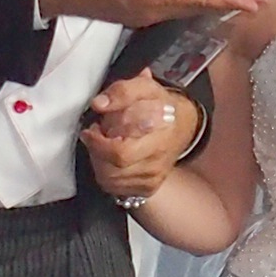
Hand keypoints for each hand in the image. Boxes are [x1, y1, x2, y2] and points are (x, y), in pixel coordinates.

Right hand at [37, 0, 262, 30]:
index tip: (254, 1)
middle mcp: (153, 11)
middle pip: (199, 8)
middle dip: (230, 5)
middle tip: (260, 1)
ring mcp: (148, 16)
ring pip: (190, 11)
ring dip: (217, 6)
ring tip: (243, 1)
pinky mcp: (142, 14)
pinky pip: (178, 11)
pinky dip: (199, 5)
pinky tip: (209, 0)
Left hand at [80, 74, 195, 199]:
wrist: (183, 124)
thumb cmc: (162, 107)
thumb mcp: (145, 88)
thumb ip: (121, 92)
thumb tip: (100, 104)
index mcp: (159, 137)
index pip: (121, 152)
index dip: (99, 143)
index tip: (92, 130)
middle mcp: (157, 161)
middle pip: (112, 169)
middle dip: (96, 152)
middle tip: (96, 135)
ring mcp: (153, 177)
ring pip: (110, 180)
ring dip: (99, 162)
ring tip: (104, 145)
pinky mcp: (148, 187)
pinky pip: (116, 188)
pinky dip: (106, 173)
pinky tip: (110, 159)